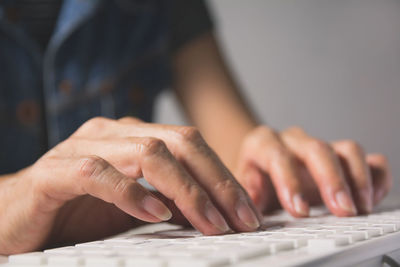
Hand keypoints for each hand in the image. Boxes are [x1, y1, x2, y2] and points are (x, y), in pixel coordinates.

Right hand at [0, 117, 259, 254]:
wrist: (16, 216)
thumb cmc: (78, 210)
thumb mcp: (134, 206)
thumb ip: (169, 200)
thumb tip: (215, 212)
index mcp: (134, 136)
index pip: (191, 145)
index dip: (223, 176)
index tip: (248, 212)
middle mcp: (113, 134)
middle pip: (179, 143)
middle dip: (216, 182)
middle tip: (241, 218)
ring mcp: (83, 148)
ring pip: (147, 153)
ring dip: (185, 190)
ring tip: (211, 222)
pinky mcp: (54, 172)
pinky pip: (98, 175)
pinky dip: (131, 194)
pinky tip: (155, 215)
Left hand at [235, 126, 391, 216]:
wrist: (260, 167)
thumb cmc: (252, 179)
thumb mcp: (240, 187)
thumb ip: (245, 194)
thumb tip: (249, 210)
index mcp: (263, 144)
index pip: (278, 157)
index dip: (290, 183)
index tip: (300, 211)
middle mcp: (292, 141)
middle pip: (317, 149)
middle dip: (331, 180)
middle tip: (342, 210)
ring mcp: (319, 145)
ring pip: (346, 149)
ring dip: (357, 178)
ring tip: (360, 207)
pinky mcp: (339, 156)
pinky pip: (365, 158)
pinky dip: (374, 175)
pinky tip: (371, 197)